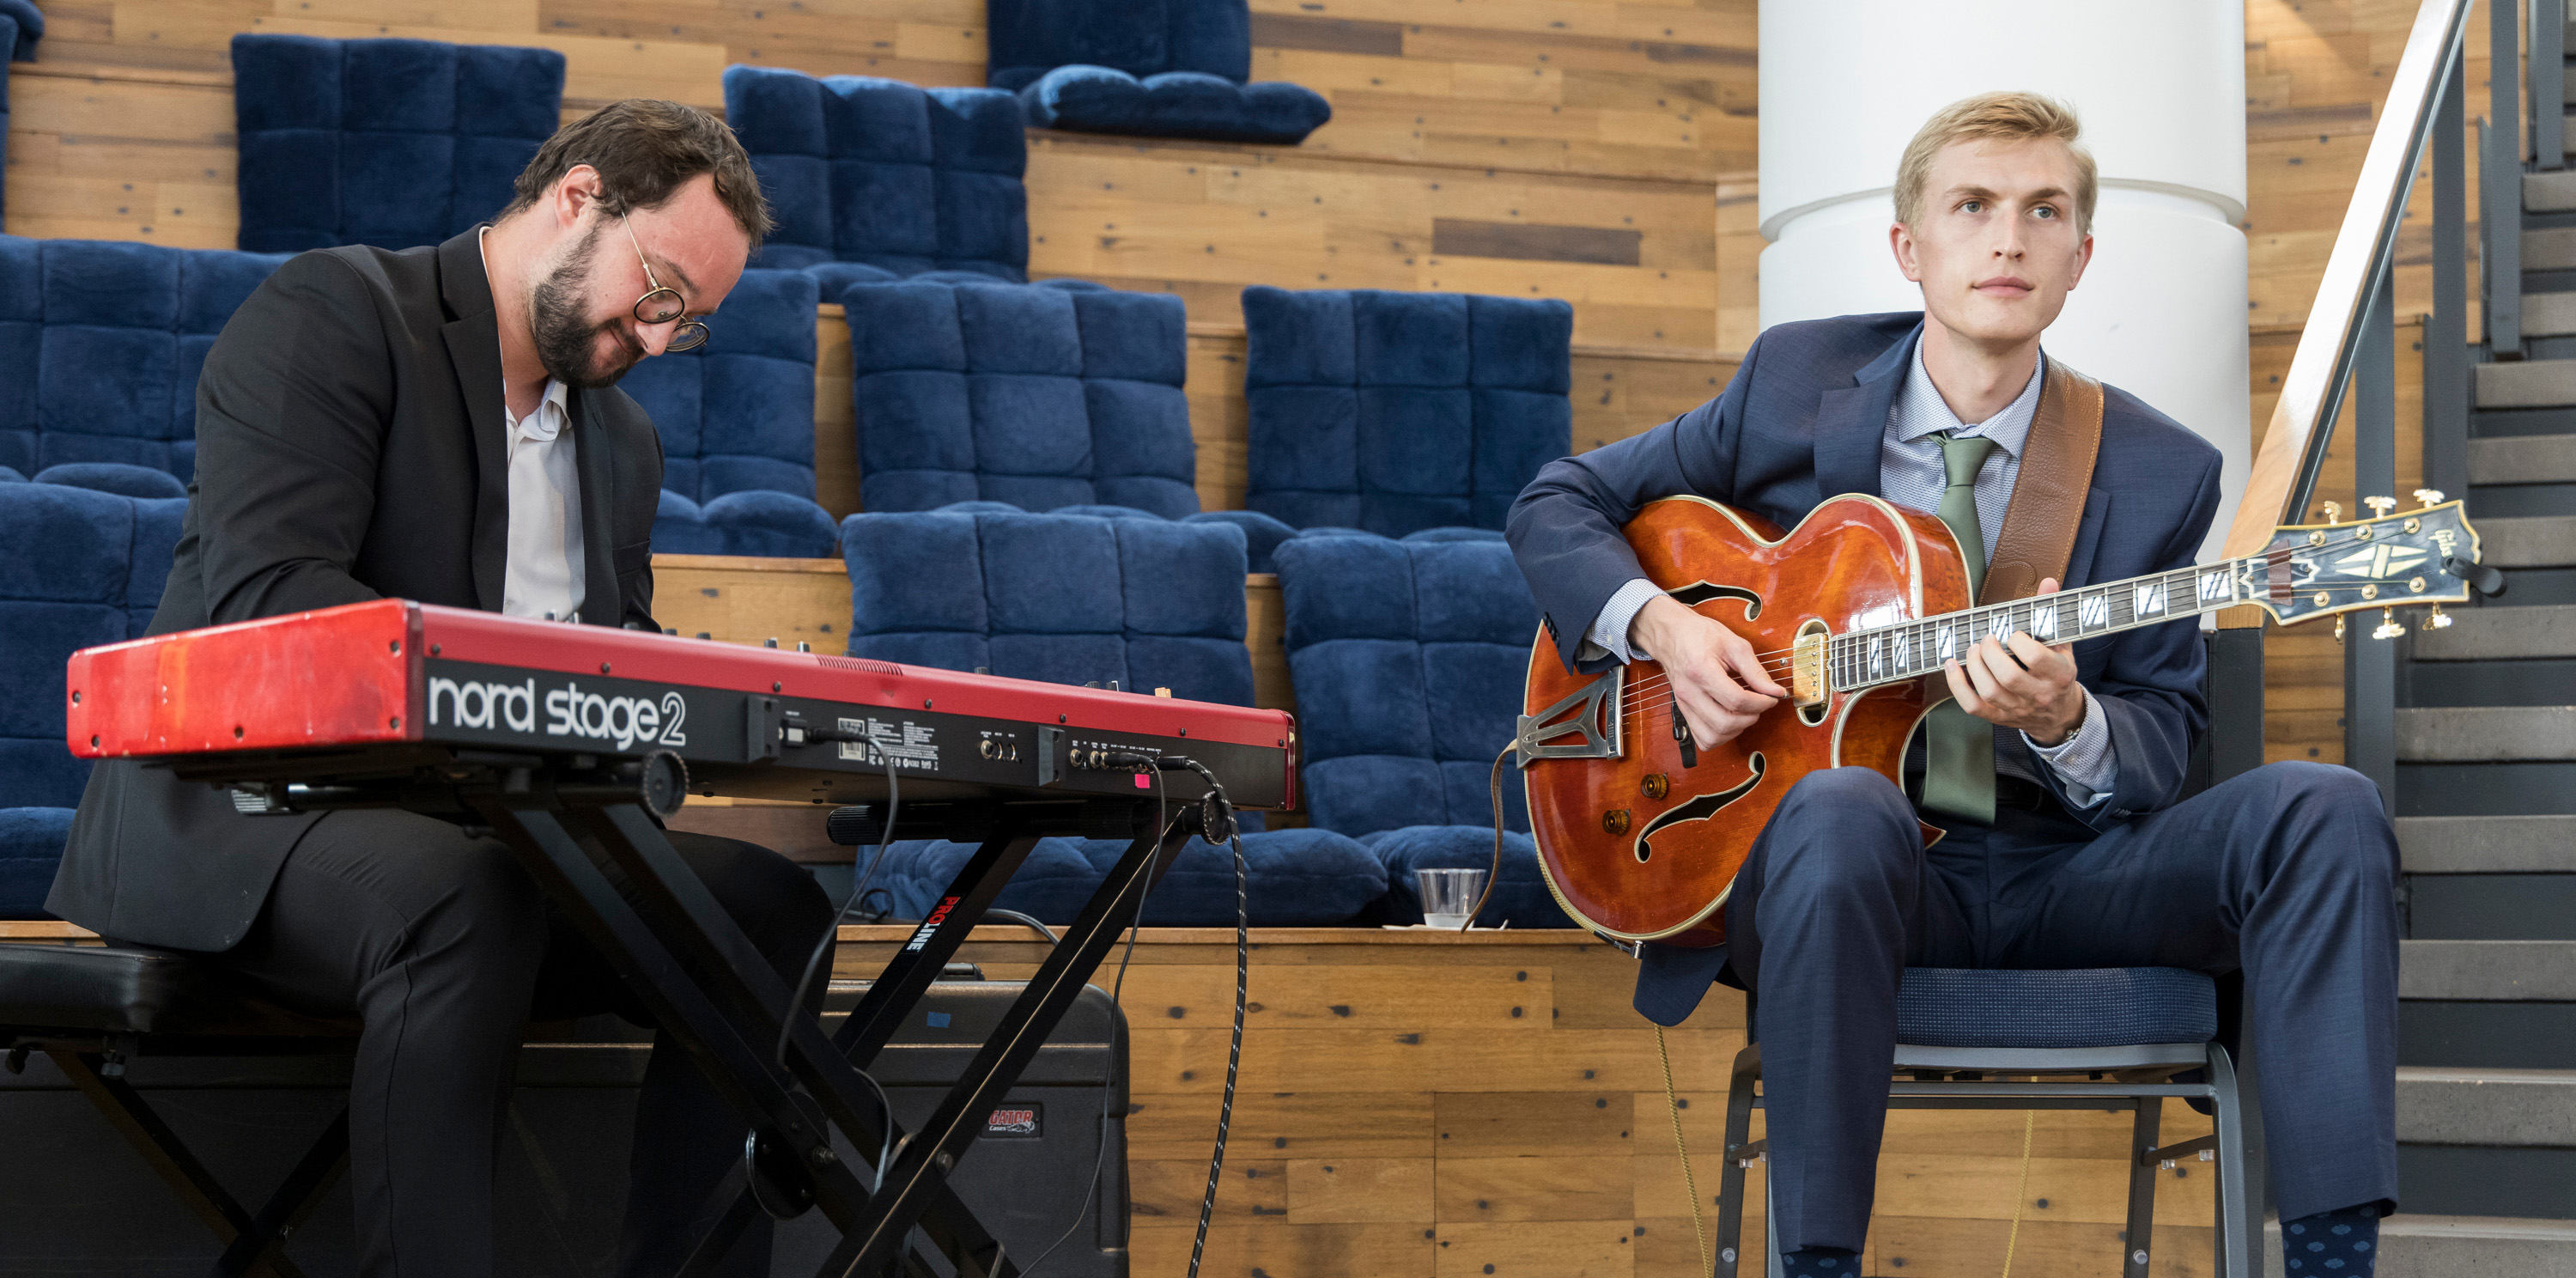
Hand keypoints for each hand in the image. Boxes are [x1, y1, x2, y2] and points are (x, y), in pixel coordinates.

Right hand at [1627, 593, 1785, 748]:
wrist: (1672, 635)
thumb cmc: (1700, 635)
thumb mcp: (1734, 645)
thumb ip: (1755, 670)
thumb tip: (1775, 691)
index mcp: (1701, 671)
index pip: (1736, 700)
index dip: (1761, 703)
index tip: (1771, 697)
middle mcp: (1689, 692)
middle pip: (1724, 723)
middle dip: (1751, 717)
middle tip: (1760, 704)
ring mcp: (1684, 704)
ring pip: (1712, 737)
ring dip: (1736, 730)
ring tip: (1745, 713)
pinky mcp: (1683, 711)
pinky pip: (1702, 738)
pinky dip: (1720, 736)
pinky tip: (1729, 720)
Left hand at [1943, 577, 2085, 744]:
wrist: (2059, 714)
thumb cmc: (2057, 673)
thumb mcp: (2061, 644)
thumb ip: (2051, 613)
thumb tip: (2048, 582)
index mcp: (2059, 674)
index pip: (2035, 658)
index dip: (2018, 641)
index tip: (2013, 634)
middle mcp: (2038, 694)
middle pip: (2008, 676)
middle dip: (1990, 653)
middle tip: (1987, 639)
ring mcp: (2017, 708)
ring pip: (1989, 692)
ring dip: (1973, 666)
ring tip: (1972, 649)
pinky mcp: (1998, 717)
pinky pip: (1972, 706)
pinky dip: (1957, 685)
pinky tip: (1952, 665)